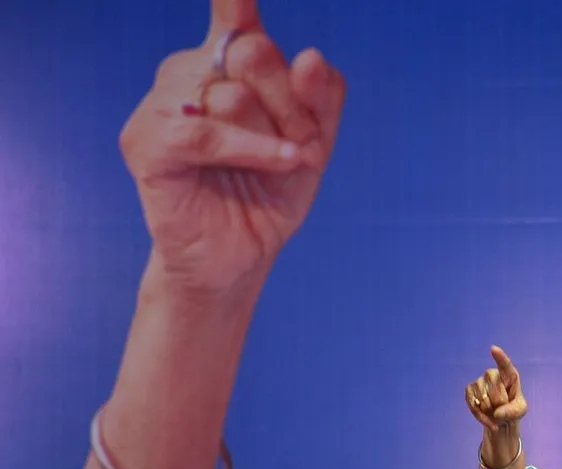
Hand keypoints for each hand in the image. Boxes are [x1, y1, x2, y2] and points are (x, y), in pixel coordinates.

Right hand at [119, 0, 345, 299]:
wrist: (239, 258)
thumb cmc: (269, 194)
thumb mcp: (313, 143)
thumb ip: (321, 100)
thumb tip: (311, 58)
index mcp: (227, 62)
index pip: (234, 13)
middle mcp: (190, 71)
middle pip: (254, 51)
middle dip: (294, 104)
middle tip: (304, 145)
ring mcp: (162, 102)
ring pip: (234, 93)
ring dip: (277, 136)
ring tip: (284, 164)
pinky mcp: (146, 141)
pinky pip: (209, 132)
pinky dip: (255, 150)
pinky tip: (283, 162)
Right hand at [466, 346, 528, 432]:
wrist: (500, 420)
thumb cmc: (513, 410)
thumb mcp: (520, 411)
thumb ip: (512, 411)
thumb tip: (497, 413)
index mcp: (509, 375)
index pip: (505, 364)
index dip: (500, 357)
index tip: (493, 349)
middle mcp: (493, 374)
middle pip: (494, 387)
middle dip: (500, 402)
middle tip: (503, 408)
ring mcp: (479, 381)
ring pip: (483, 397)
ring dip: (490, 410)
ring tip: (495, 412)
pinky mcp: (469, 390)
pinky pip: (472, 404)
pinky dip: (480, 415)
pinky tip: (487, 420)